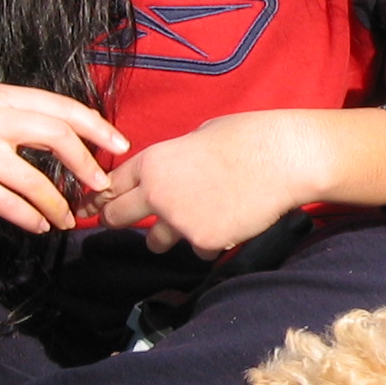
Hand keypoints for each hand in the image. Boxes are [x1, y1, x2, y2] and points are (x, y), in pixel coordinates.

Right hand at [0, 84, 126, 233]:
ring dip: (57, 205)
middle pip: (55, 135)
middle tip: (101, 186)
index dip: (97, 127)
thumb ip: (37, 123)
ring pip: (34, 180)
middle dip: (86, 163)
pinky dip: (32, 219)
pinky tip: (41, 225)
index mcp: (3, 97)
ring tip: (66, 218)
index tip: (121, 147)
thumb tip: (95, 139)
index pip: (62, 108)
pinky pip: (11, 205)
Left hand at [98, 103, 385, 254]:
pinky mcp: (204, 241)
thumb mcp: (199, 135)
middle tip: (126, 222)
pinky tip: (228, 223)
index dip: (104, 194)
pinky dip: (209, 242)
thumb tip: (172, 170)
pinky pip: (197, 249)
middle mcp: (157, 193)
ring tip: (193, 221)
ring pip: (156, 241)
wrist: (284, 160)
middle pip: (115, 218)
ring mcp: (179, 221)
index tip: (101, 203)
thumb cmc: (248, 137)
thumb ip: (176, 157)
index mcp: (153, 161)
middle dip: (117, 220)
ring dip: (167, 236)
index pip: (111, 184)